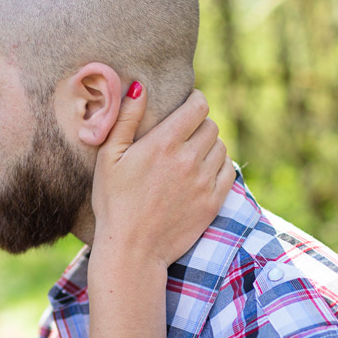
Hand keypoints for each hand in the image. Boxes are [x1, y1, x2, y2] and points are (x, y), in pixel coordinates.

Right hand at [91, 84, 234, 267]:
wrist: (132, 250)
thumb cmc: (114, 203)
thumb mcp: (108, 158)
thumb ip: (125, 119)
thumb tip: (140, 86)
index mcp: (163, 143)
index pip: (198, 106)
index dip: (195, 101)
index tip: (186, 106)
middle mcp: (189, 159)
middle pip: (211, 125)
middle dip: (199, 124)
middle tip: (184, 134)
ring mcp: (204, 182)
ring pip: (221, 147)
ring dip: (209, 145)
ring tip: (192, 153)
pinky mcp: (213, 202)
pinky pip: (229, 170)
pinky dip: (220, 165)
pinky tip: (203, 171)